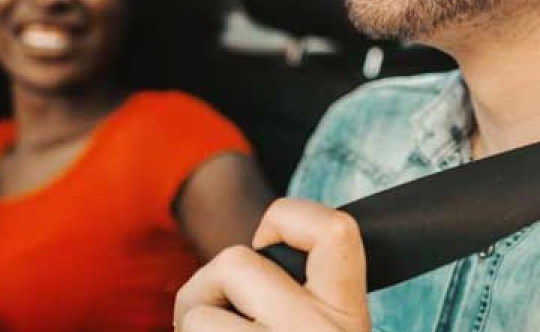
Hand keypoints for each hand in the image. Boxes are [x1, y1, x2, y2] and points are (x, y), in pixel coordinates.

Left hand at [174, 198, 369, 331]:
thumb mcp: (314, 326)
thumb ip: (295, 292)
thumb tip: (260, 246)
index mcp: (348, 315)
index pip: (336, 230)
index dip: (287, 218)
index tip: (265, 243)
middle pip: (235, 261)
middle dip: (206, 286)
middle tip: (212, 315)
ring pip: (200, 309)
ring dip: (191, 322)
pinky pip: (192, 329)